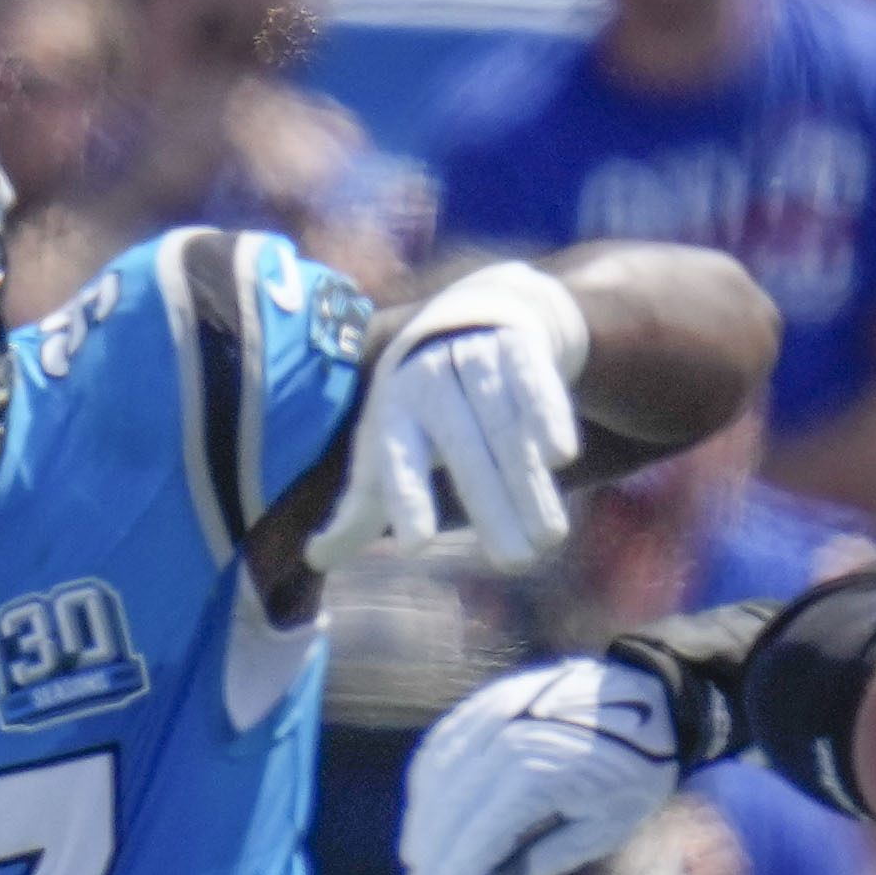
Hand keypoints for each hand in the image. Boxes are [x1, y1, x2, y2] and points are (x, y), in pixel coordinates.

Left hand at [328, 263, 591, 563]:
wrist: (473, 312)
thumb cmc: (422, 403)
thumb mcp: (387, 441)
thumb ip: (360, 503)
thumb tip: (314, 558)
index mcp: (393, 412)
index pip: (397, 459)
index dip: (406, 498)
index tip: (416, 546)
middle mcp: (431, 383)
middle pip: (463, 450)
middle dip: (492, 506)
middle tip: (515, 563)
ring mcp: (476, 360)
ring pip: (504, 426)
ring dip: (529, 481)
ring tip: (550, 538)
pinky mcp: (520, 346)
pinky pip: (534, 382)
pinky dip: (548, 415)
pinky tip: (562, 455)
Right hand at [400, 644, 693, 874]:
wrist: (650, 700)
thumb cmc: (631, 775)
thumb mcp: (598, 831)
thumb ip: (538, 862)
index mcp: (539, 777)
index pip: (479, 836)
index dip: (453, 872)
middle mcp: (508, 740)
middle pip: (451, 808)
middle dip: (432, 852)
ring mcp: (495, 715)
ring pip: (438, 775)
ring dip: (423, 820)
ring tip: (418, 856)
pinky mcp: (489, 702)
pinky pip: (444, 744)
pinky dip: (429, 781)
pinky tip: (427, 809)